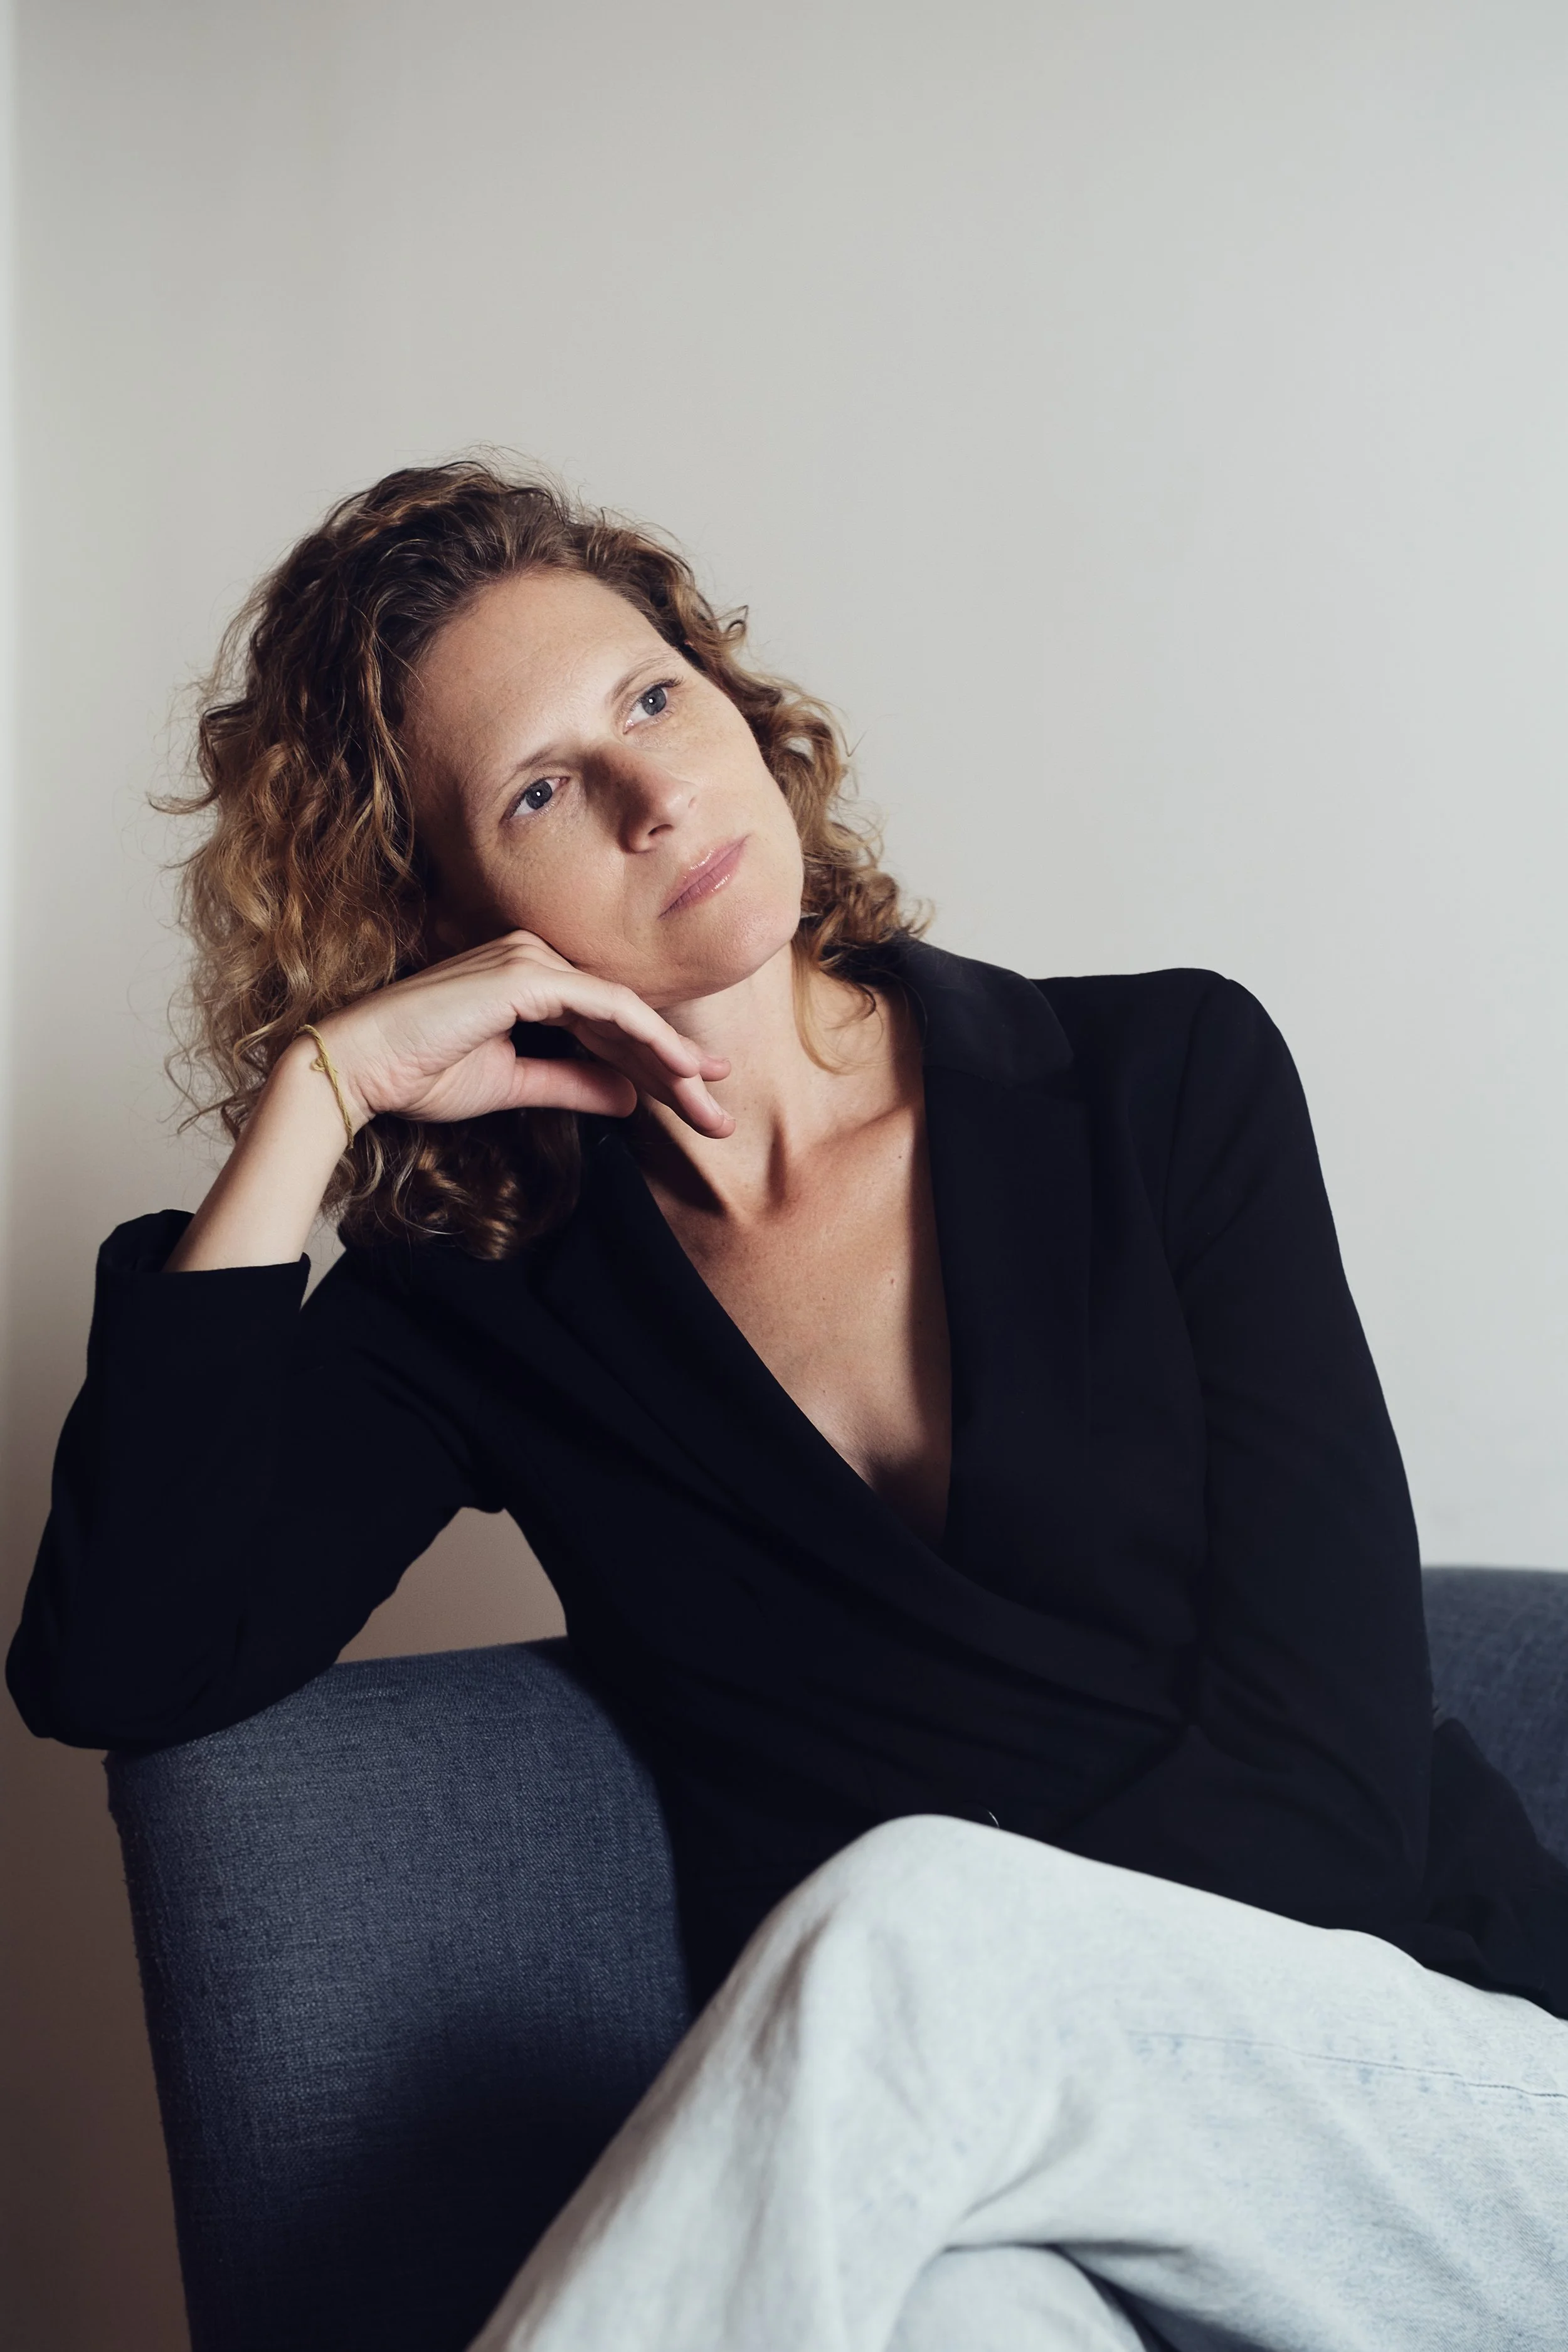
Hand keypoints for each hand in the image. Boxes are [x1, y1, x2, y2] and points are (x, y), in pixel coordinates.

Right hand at [308, 932, 733, 1136]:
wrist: (359, 1069)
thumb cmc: (420, 1074)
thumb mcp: (512, 1085)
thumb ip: (571, 1083)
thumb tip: (628, 1097)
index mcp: (529, 980)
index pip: (607, 1024)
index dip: (655, 1063)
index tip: (696, 1099)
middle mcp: (535, 959)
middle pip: (624, 1018)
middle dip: (675, 1069)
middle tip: (720, 1112)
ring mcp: (531, 961)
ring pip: (623, 1013)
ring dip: (670, 1059)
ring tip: (710, 1101)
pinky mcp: (525, 976)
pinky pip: (605, 1008)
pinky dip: (645, 1039)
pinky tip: (676, 1071)